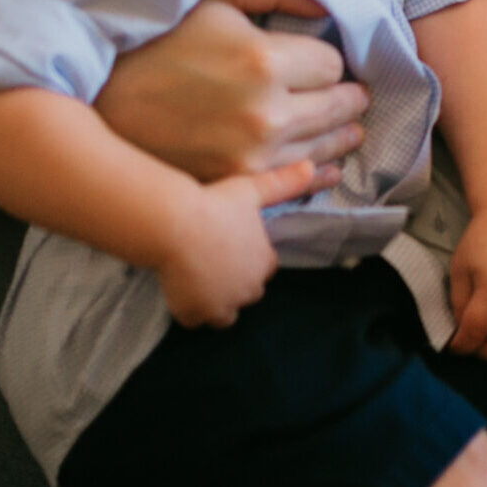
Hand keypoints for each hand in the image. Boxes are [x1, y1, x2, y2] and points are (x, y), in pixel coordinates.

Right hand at [95, 0, 369, 181]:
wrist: (95, 102)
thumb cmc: (155, 41)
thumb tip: (328, 3)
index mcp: (264, 61)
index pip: (333, 64)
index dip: (328, 59)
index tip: (321, 60)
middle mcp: (266, 114)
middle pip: (338, 107)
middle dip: (349, 97)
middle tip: (357, 94)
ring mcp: (252, 157)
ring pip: (325, 145)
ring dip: (342, 134)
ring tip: (353, 129)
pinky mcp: (236, 185)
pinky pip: (297, 180)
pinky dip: (319, 171)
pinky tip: (330, 165)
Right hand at [154, 159, 314, 327]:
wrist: (174, 226)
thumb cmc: (215, 204)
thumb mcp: (252, 189)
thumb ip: (284, 182)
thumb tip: (312, 166)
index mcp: (265, 262)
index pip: (266, 267)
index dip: (250, 257)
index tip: (232, 245)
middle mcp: (249, 288)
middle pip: (249, 291)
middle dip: (237, 281)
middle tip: (214, 262)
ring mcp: (222, 305)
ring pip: (227, 313)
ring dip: (218, 302)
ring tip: (200, 280)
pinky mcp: (195, 314)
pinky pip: (197, 320)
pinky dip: (191, 310)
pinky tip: (182, 290)